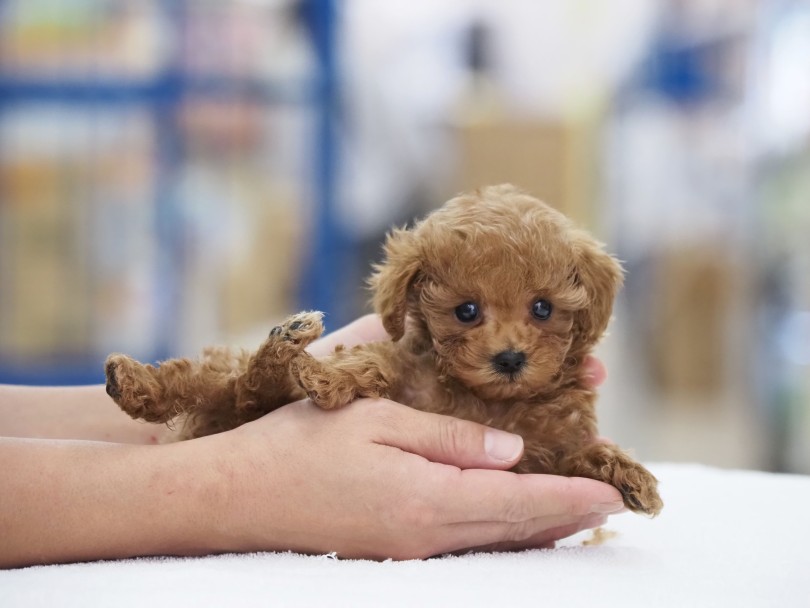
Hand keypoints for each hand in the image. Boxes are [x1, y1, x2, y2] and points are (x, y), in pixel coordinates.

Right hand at [194, 395, 622, 559]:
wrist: (238, 496)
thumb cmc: (302, 444)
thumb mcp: (376, 417)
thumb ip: (449, 437)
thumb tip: (512, 450)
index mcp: (427, 500)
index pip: (519, 502)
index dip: (570, 497)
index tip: (612, 491)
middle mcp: (426, 537)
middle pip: (515, 530)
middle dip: (566, 516)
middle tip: (609, 500)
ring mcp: (408, 551)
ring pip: (493, 542)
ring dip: (539, 528)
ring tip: (577, 513)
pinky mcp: (393, 551)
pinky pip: (465, 545)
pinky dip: (502, 533)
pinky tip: (512, 522)